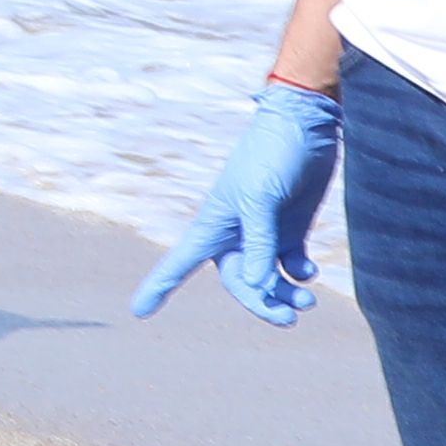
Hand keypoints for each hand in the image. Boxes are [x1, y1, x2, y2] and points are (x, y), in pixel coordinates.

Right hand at [125, 79, 340, 324]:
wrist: (303, 126)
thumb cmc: (270, 157)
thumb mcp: (261, 201)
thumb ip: (260, 244)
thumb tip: (258, 287)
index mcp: (213, 225)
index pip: (179, 264)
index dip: (158, 287)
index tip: (137, 312)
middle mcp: (234, 233)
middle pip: (240, 284)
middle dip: (261, 304)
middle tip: (288, 319)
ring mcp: (264, 231)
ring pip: (268, 279)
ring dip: (286, 294)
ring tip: (307, 301)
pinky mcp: (290, 227)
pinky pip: (289, 265)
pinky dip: (299, 274)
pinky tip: (308, 271)